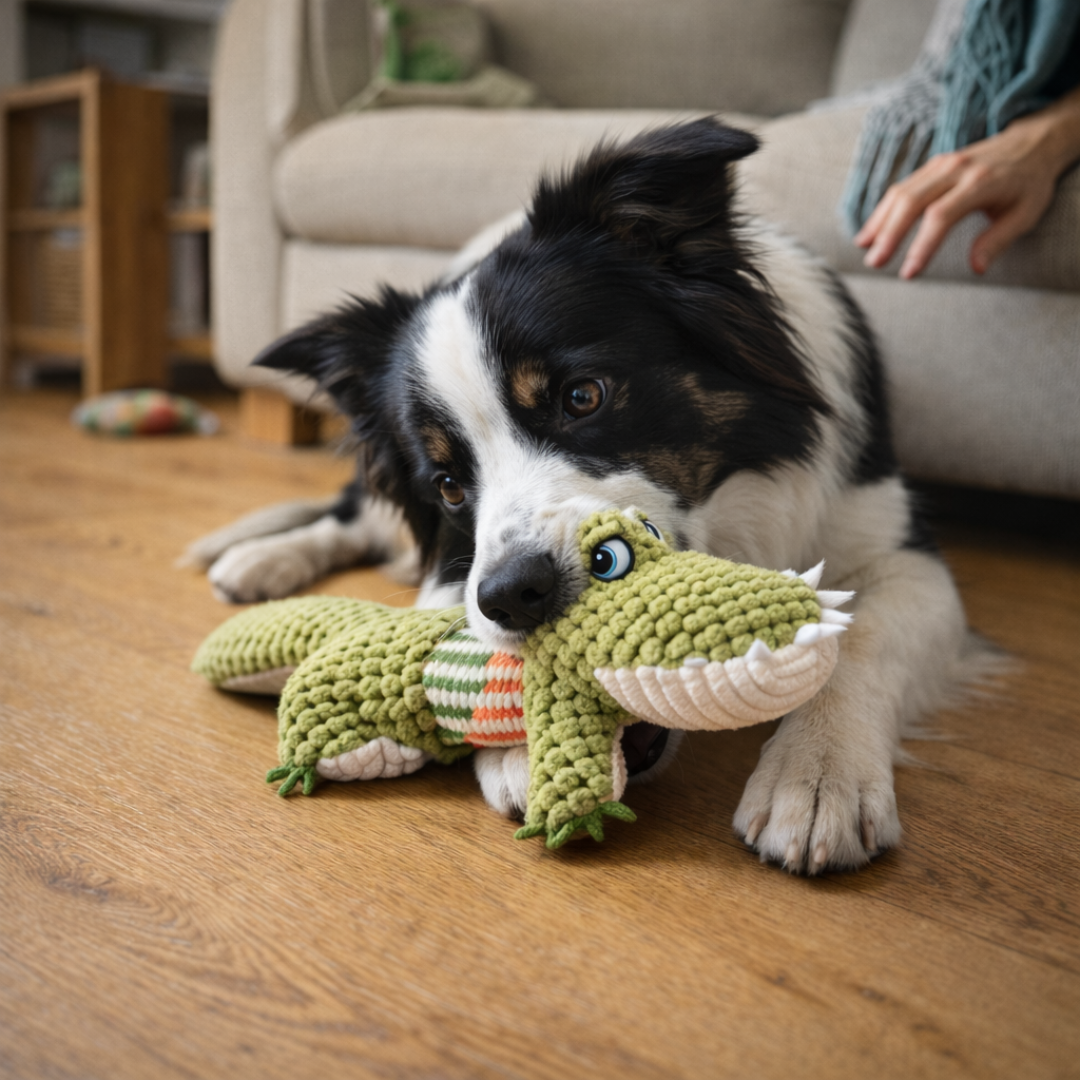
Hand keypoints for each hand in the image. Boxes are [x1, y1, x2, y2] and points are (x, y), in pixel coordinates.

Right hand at [855, 85, 1079, 278]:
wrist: (1033, 142)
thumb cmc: (1029, 183)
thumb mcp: (1025, 214)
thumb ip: (998, 240)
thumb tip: (976, 268)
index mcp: (981, 182)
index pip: (941, 216)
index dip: (921, 246)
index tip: (909, 273)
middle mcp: (957, 169)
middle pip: (912, 201)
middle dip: (889, 234)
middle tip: (874, 263)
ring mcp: (942, 163)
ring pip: (901, 192)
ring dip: (880, 222)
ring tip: (865, 248)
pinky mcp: (933, 165)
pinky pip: (902, 187)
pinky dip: (884, 210)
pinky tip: (872, 231)